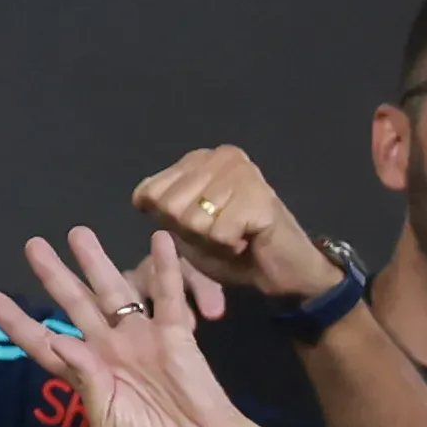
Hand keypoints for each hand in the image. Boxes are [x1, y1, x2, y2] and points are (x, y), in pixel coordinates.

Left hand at [0, 227, 265, 426]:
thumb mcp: (107, 420)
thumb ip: (84, 381)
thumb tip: (61, 342)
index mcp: (84, 371)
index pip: (43, 341)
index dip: (19, 322)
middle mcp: (108, 347)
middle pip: (75, 304)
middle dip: (54, 275)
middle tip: (33, 245)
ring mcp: (140, 337)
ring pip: (115, 292)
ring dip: (98, 263)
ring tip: (79, 233)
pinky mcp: (175, 334)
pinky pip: (169, 296)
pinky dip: (165, 268)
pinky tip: (159, 241)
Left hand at [131, 145, 340, 309]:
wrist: (284, 270)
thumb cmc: (232, 249)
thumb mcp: (184, 225)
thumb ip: (162, 206)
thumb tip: (142, 197)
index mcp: (198, 159)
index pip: (148, 192)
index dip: (167, 221)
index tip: (198, 225)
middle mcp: (220, 157)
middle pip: (168, 206)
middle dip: (189, 232)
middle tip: (219, 233)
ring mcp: (242, 174)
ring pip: (192, 220)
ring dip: (210, 240)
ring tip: (235, 235)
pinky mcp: (259, 198)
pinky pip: (218, 233)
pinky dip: (229, 246)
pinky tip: (248, 240)